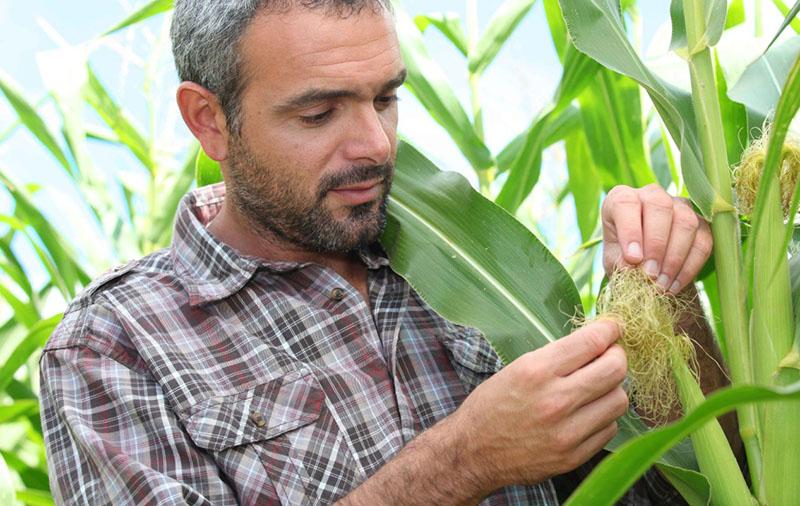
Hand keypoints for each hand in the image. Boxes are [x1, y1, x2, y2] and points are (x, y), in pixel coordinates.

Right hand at [451, 320, 627, 490]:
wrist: (473, 453)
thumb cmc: (492, 405)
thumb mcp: (517, 368)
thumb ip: (558, 356)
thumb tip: (598, 341)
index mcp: (536, 371)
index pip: (591, 342)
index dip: (609, 330)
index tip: (613, 328)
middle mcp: (555, 401)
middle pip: (615, 369)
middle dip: (617, 356)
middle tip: (610, 356)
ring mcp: (566, 432)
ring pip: (619, 400)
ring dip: (612, 389)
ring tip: (596, 388)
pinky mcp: (573, 457)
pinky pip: (609, 428)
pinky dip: (603, 417)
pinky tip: (586, 413)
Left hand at [602, 184, 712, 293]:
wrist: (645, 268)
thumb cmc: (622, 257)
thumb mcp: (613, 260)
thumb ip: (618, 260)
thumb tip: (631, 264)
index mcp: (621, 198)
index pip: (625, 204)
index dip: (630, 231)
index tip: (633, 259)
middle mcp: (652, 195)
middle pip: (660, 207)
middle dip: (656, 244)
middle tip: (650, 275)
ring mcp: (680, 206)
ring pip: (685, 223)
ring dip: (674, 258)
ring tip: (661, 284)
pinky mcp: (701, 223)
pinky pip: (703, 241)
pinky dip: (689, 266)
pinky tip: (674, 285)